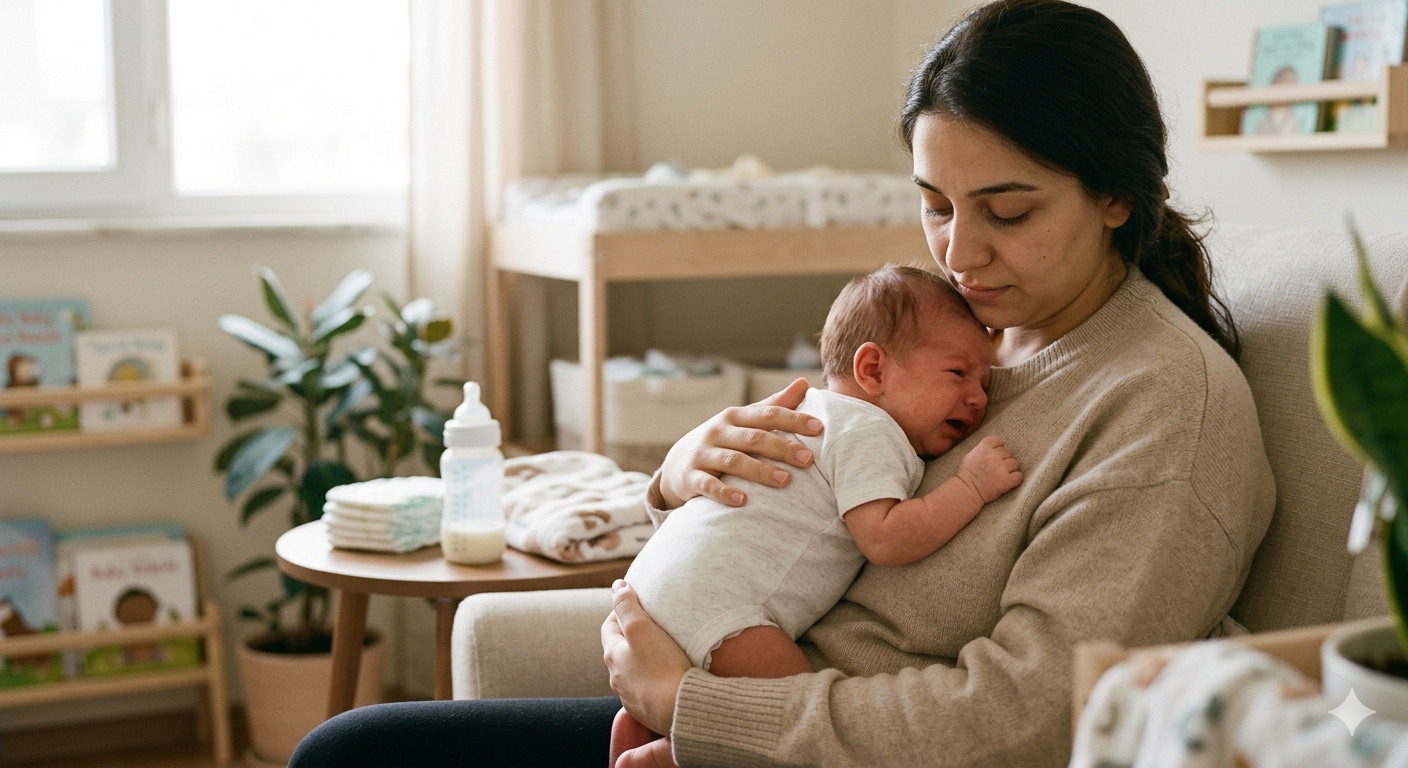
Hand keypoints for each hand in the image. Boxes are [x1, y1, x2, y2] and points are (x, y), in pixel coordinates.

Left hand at [601, 581, 691, 734]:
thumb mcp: (641, 627)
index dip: (621, 612)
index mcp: (613, 656)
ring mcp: (631, 696)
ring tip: (662, 651)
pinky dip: (653, 679)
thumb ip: (626, 604)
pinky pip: (647, 689)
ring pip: (632, 671)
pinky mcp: (647, 710)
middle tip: (652, 625)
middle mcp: (617, 678)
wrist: (681, 709)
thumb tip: (617, 586)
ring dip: (642, 659)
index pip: (609, 626)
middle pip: (620, 650)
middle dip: (632, 636)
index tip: (637, 605)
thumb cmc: (662, 666)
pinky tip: (668, 677)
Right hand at [656, 378, 822, 508]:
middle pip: (754, 438)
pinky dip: (725, 492)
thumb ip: (773, 405)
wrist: (676, 464)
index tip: (819, 427)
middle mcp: (718, 432)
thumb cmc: (721, 441)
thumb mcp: (743, 421)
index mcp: (735, 417)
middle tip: (809, 459)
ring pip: (734, 461)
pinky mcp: (691, 477)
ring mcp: (703, 454)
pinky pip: (708, 485)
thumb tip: (804, 383)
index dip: (793, 420)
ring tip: (785, 481)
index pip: (768, 415)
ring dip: (760, 471)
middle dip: (782, 447)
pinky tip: (743, 501)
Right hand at [956, 435, 1021, 503]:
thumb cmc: (967, 475)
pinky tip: (1008, 482)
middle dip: (1003, 460)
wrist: (966, 492)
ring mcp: (1001, 468)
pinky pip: (1019, 476)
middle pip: (1007, 453)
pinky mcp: (1006, 481)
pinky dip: (1015, 479)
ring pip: (1015, 464)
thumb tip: (994, 447)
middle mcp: (993, 456)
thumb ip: (982, 449)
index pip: (998, 441)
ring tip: (1001, 476)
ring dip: (1010, 470)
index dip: (998, 447)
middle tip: (996, 469)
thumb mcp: (970, 456)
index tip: (994, 455)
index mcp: (983, 448)